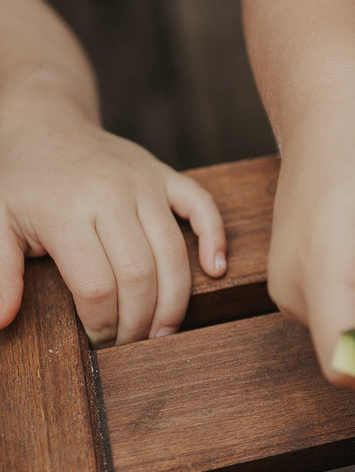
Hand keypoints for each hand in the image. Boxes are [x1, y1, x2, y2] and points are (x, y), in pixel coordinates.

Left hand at [0, 96, 226, 343]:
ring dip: (176, 299)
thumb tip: (1, 320)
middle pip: (140, 273)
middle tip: (133, 345)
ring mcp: (145, 183)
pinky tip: (216, 270)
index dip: (102, 323)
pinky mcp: (167, 175)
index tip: (98, 342)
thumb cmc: (20, 182)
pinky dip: (215, 238)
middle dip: (140, 321)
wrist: (46, 126)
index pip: (97, 285)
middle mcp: (112, 195)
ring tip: (166, 330)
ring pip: (173, 251)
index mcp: (67, 212)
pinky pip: (203, 206)